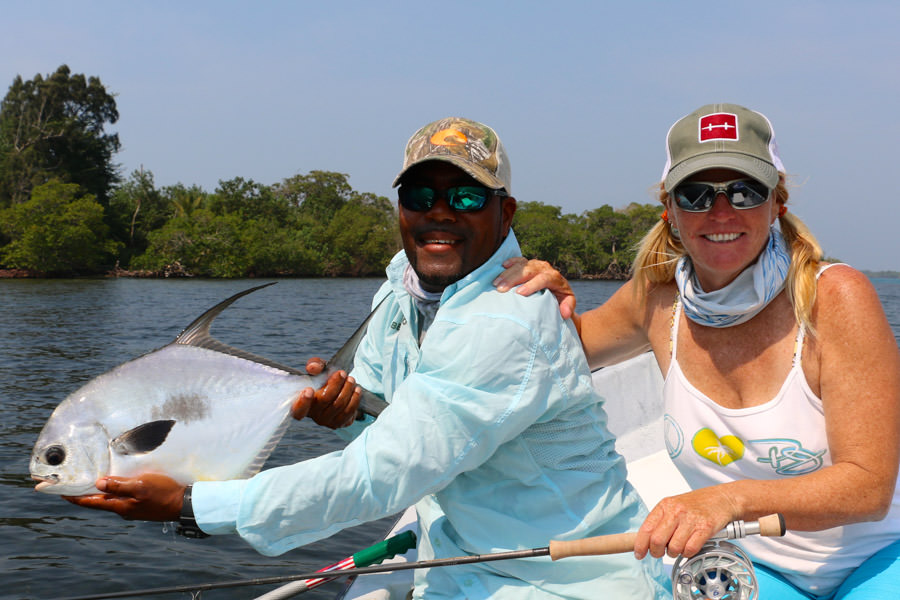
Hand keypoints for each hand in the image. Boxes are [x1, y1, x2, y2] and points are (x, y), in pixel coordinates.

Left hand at [63, 473, 183, 521]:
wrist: (184, 504)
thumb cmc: (163, 493)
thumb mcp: (141, 485)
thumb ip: (120, 485)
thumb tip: (98, 483)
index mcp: (120, 506)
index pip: (92, 502)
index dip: (76, 498)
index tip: (61, 493)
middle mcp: (123, 510)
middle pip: (100, 501)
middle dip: (86, 494)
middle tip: (74, 485)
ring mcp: (133, 509)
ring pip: (111, 500)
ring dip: (101, 492)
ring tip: (93, 482)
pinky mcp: (142, 506)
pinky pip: (123, 499)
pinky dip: (115, 492)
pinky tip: (118, 484)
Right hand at [293, 357, 359, 428]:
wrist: (340, 390)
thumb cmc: (325, 380)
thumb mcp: (320, 370)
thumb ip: (315, 365)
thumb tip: (313, 367)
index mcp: (302, 403)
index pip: (298, 410)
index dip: (302, 402)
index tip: (309, 390)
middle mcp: (314, 415)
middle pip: (324, 400)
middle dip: (335, 385)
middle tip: (343, 374)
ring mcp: (327, 421)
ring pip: (338, 405)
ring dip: (347, 390)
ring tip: (351, 380)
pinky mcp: (340, 423)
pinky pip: (349, 412)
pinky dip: (354, 399)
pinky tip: (357, 390)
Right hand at [493, 257, 576, 319]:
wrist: (560, 289)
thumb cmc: (562, 298)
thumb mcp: (568, 303)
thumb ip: (568, 307)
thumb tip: (565, 313)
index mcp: (555, 277)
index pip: (543, 279)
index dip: (531, 285)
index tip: (519, 293)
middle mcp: (545, 268)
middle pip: (528, 270)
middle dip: (513, 279)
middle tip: (501, 289)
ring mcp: (536, 264)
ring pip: (521, 265)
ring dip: (507, 273)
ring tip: (496, 283)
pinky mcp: (528, 263)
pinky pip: (519, 260)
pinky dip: (510, 262)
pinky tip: (502, 266)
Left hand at [633, 487, 739, 558]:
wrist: (721, 499)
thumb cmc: (696, 504)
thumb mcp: (673, 506)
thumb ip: (660, 521)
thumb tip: (645, 540)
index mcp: (665, 506)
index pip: (646, 528)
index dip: (640, 545)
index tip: (639, 553)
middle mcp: (676, 511)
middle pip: (657, 540)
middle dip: (656, 552)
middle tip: (660, 553)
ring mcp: (691, 520)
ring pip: (674, 547)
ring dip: (674, 553)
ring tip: (677, 547)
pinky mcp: (705, 528)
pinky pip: (690, 549)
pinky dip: (687, 553)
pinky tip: (689, 547)